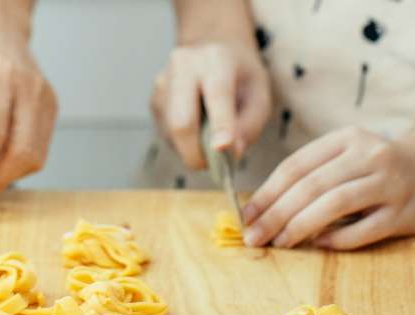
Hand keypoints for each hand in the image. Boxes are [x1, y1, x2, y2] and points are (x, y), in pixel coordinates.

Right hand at [151, 40, 270, 168]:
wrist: (212, 48)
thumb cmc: (241, 76)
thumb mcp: (260, 94)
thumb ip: (250, 124)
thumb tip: (231, 152)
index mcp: (216, 58)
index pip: (217, 94)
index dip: (220, 124)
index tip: (223, 149)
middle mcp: (183, 65)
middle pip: (182, 121)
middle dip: (196, 152)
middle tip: (213, 167)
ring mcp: (163, 82)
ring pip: (172, 133)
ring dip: (191, 149)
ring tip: (210, 141)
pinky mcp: (155, 100)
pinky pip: (167, 134)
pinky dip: (184, 143)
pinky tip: (198, 130)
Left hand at [242, 126, 414, 249]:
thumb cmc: (375, 168)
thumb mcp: (345, 156)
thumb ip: (311, 175)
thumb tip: (262, 210)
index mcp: (346, 139)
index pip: (295, 166)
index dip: (266, 193)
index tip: (246, 216)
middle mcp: (368, 156)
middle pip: (311, 185)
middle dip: (275, 214)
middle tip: (254, 237)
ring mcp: (389, 183)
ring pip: (335, 204)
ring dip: (300, 226)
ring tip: (279, 242)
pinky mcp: (404, 213)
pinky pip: (363, 230)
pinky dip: (336, 239)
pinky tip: (318, 244)